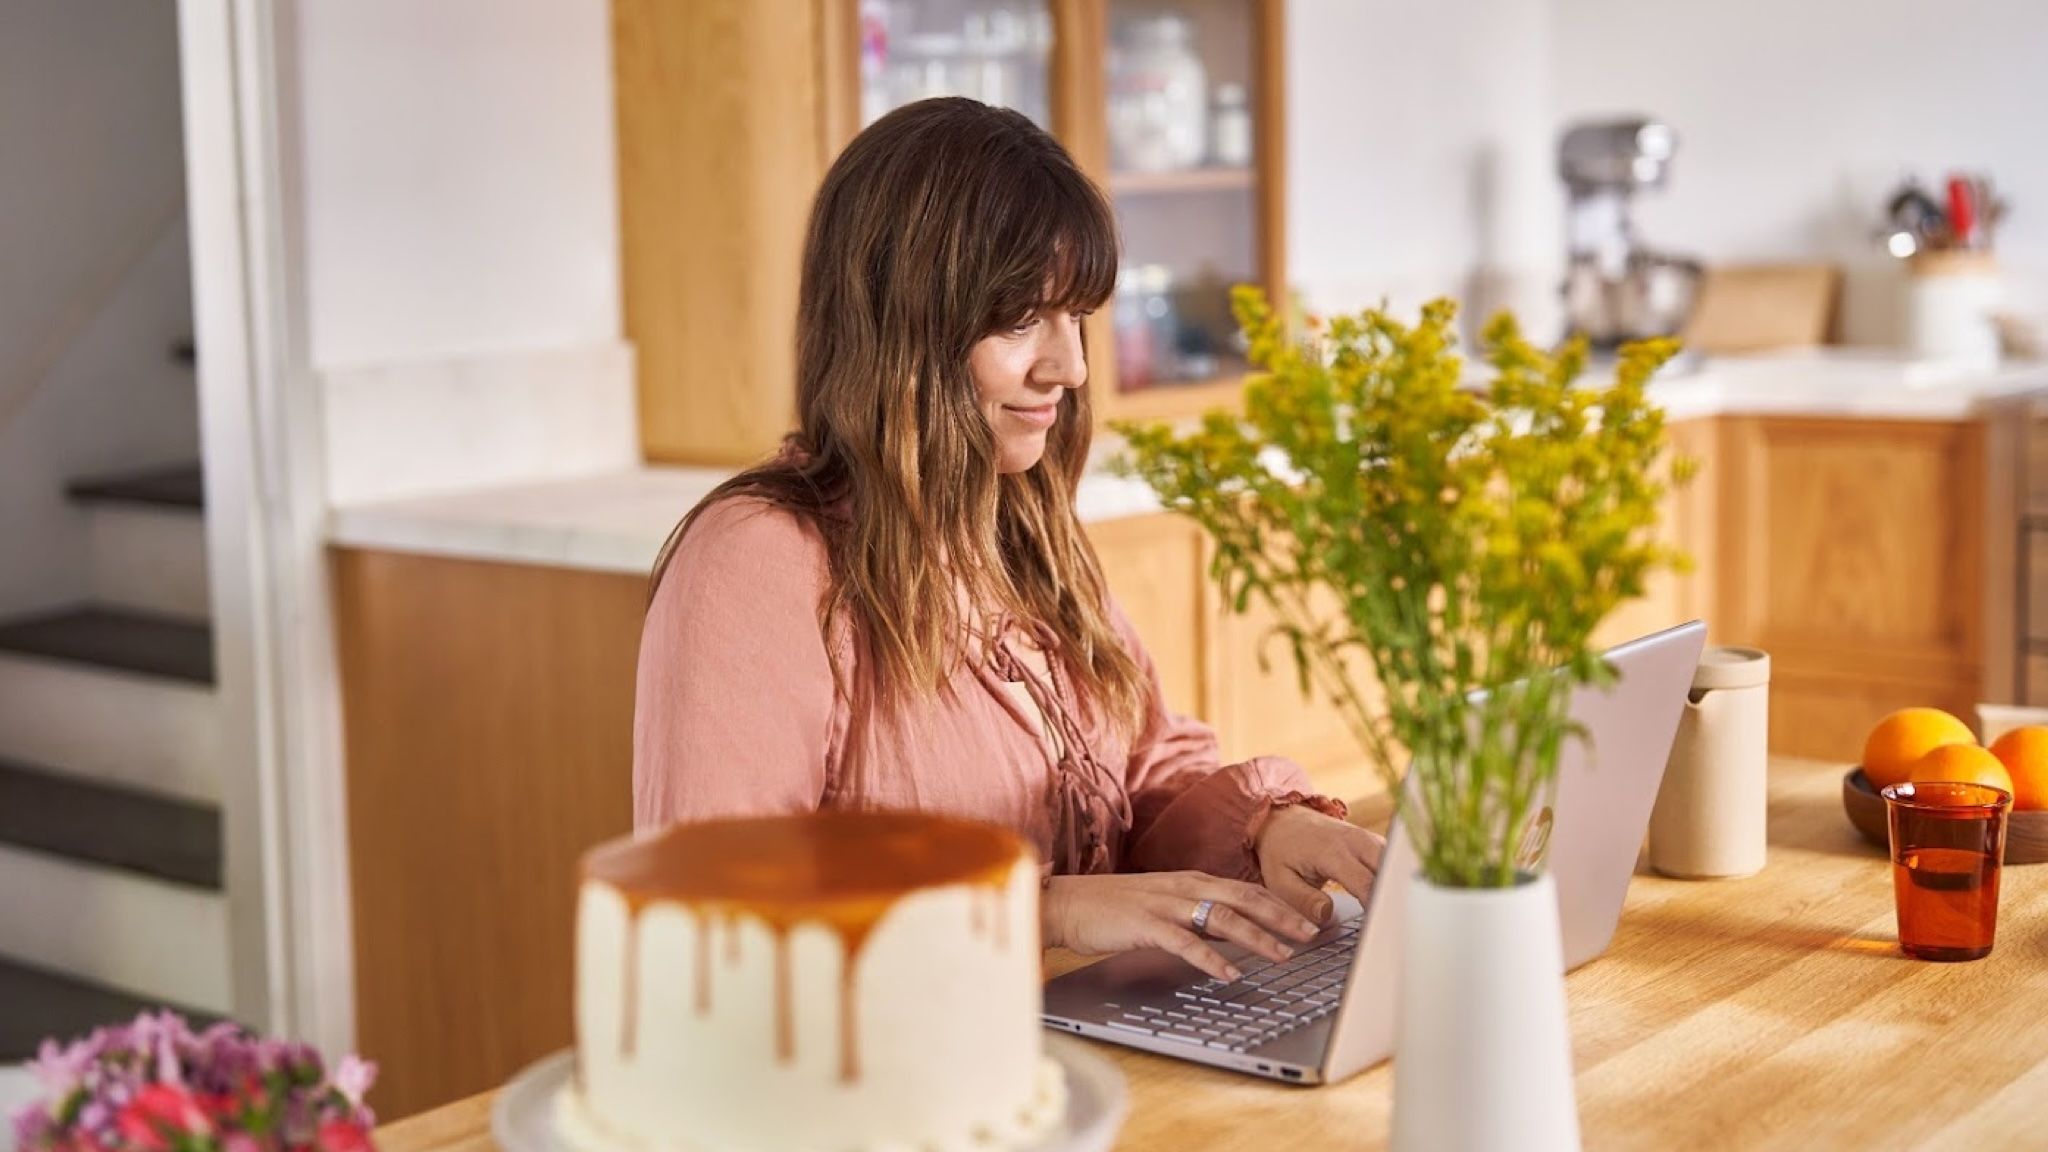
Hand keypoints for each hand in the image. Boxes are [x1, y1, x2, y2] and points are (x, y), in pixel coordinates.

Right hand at [1043, 871, 1321, 981]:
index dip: (1281, 905)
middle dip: (1282, 916)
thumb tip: (1236, 934)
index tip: (1310, 921)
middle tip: (1312, 934)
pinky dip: (1210, 958)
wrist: (1067, 904)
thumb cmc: (1114, 909)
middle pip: (1245, 898)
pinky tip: (1229, 974)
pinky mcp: (1145, 924)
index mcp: (1191, 881)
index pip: (1247, 890)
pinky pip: (1185, 942)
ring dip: (1256, 937)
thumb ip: (1199, 918)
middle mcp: (1184, 887)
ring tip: (1282, 955)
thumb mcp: (1165, 908)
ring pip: (1222, 917)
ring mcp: (1165, 904)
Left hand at [1254, 805, 1386, 923]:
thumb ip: (1304, 900)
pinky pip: (1393, 861)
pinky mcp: (1372, 841)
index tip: (1380, 932)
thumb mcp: (1280, 881)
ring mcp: (1367, 838)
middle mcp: (1355, 842)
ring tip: (1397, 918)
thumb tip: (1327, 915)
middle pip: (1390, 871)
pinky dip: (1395, 880)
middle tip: (1394, 929)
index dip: (1376, 909)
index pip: (1366, 884)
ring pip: (1396, 865)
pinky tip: (1394, 902)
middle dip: (1395, 900)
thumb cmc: (1280, 852)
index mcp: (1332, 852)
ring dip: (1398, 890)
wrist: (1282, 820)